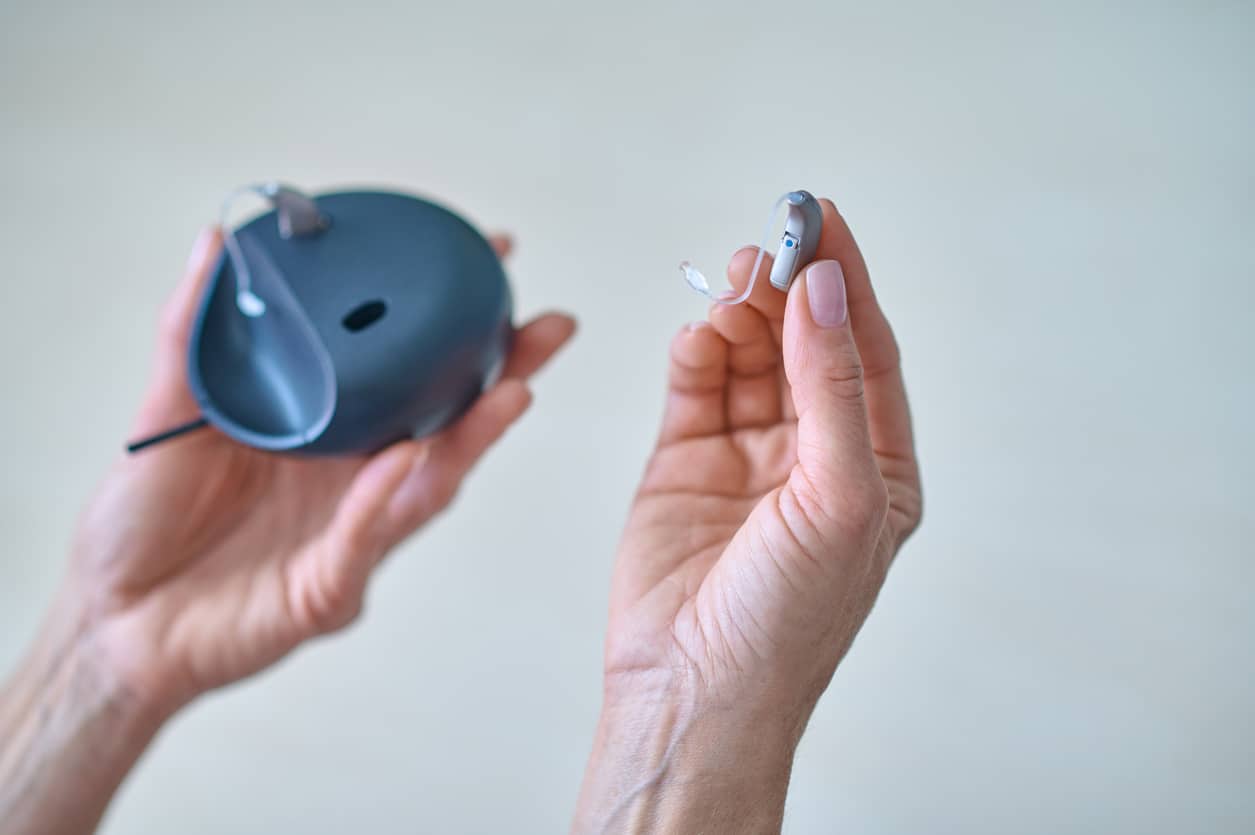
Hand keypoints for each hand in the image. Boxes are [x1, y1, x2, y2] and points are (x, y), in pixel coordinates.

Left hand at [73, 228, 574, 711]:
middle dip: (506, 374)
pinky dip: (384, 499)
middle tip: (551, 328)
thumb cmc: (145, 523)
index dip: (454, 321)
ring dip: (473, 436)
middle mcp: (354, 478)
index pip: (406, 369)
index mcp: (328, 431)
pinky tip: (408, 457)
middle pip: (446, 422)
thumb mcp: (166, 411)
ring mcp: (351, 534)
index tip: (492, 258)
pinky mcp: (327, 588)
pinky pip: (362, 540)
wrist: (112, 621)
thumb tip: (216, 241)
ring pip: (429, 483)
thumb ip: (194, 333)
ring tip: (511, 388)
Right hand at [574, 199, 920, 832]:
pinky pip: (695, 385)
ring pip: (748, 355)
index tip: (823, 216)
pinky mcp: (683, 461)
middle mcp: (812, 453)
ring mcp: (745, 454)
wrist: (692, 691)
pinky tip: (698, 333)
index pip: (865, 349)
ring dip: (741, 312)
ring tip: (733, 282)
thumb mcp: (840, 499)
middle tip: (768, 238)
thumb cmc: (785, 622)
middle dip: (788, 286)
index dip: (846, 280)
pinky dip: (695, 351)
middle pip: (804, 341)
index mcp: (873, 465)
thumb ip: (835, 389)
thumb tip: (825, 291)